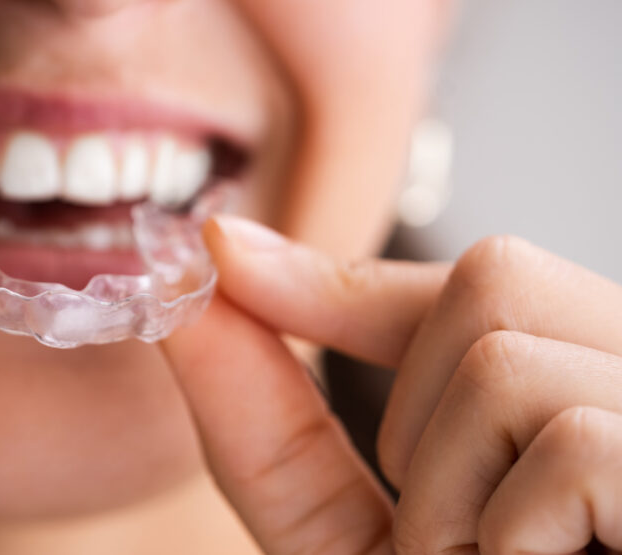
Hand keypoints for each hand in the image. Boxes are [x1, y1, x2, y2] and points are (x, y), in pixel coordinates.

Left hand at [162, 215, 621, 553]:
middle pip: (492, 282)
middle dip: (414, 413)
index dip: (342, 273)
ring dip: (448, 495)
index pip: (471, 287)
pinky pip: (566, 439)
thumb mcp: (360, 550)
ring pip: (506, 356)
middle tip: (461, 545)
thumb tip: (200, 290)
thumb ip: (282, 430)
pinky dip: (508, 532)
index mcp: (581, 406)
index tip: (217, 256)